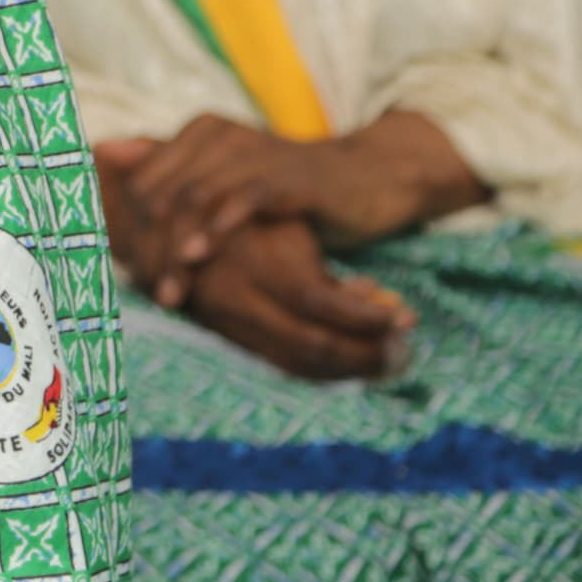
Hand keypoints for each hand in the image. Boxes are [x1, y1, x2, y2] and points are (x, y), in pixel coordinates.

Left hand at [100, 113, 466, 305]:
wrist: (368, 177)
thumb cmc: (289, 187)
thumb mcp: (227, 180)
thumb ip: (171, 172)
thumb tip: (103, 153)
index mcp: (199, 133)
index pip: (144, 183)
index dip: (131, 231)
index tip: (128, 275)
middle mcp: (218, 134)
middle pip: (162, 194)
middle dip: (148, 247)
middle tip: (146, 290)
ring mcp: (252, 151)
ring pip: (194, 199)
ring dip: (176, 248)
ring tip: (170, 291)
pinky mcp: (287, 174)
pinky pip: (243, 198)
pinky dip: (217, 228)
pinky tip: (200, 256)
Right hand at [180, 218, 414, 381]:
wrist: (174, 221)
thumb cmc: (244, 212)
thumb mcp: (288, 226)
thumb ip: (327, 267)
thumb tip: (377, 298)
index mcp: (256, 262)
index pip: (322, 306)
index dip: (369, 318)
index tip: (407, 318)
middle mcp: (237, 297)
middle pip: (312, 345)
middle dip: (365, 354)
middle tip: (404, 351)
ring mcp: (228, 322)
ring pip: (297, 364)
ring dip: (348, 368)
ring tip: (388, 358)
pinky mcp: (226, 335)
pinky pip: (281, 365)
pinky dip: (321, 369)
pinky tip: (351, 359)